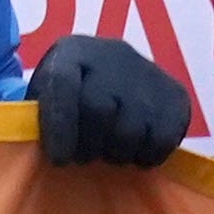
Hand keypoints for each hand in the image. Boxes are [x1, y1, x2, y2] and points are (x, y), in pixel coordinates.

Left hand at [28, 30, 189, 170]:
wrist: (114, 74)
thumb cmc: (68, 97)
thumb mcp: (45, 96)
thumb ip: (38, 117)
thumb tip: (42, 148)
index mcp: (71, 52)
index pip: (63, 84)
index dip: (59, 125)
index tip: (59, 160)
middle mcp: (112, 56)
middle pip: (100, 109)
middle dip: (88, 145)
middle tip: (83, 157)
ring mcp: (148, 74)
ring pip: (131, 130)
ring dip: (116, 154)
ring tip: (109, 152)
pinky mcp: (176, 96)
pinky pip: (162, 140)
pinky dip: (146, 156)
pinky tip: (134, 151)